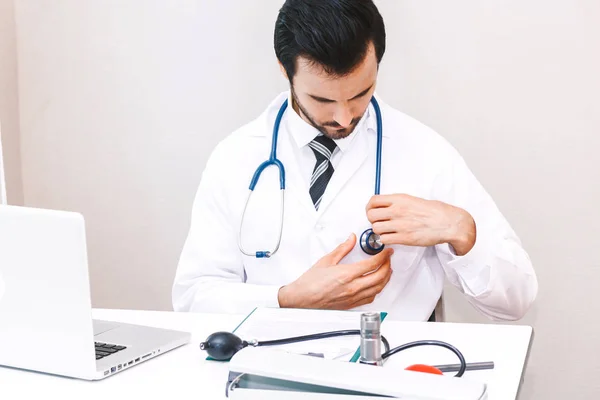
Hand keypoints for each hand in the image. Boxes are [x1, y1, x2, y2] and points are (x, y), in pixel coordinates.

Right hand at [278, 234, 393, 309]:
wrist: (302, 299)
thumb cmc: (310, 282)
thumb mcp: (326, 260)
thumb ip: (342, 248)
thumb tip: (351, 239)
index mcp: (346, 274)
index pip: (372, 264)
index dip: (383, 256)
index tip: (387, 251)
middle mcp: (352, 287)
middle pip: (379, 276)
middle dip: (387, 266)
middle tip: (388, 259)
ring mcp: (353, 297)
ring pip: (378, 289)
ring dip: (386, 278)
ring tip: (387, 270)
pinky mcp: (351, 304)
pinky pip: (370, 298)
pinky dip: (377, 290)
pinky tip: (377, 285)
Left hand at [366, 194, 475, 254]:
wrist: (448, 223)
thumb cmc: (435, 211)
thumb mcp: (413, 200)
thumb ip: (397, 203)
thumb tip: (384, 207)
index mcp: (400, 199)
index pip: (373, 201)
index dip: (369, 207)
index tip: (372, 211)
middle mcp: (398, 211)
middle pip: (371, 216)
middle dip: (373, 220)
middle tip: (380, 222)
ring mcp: (400, 225)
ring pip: (376, 229)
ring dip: (379, 231)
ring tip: (388, 231)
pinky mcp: (404, 238)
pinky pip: (384, 240)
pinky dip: (385, 240)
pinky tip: (392, 238)